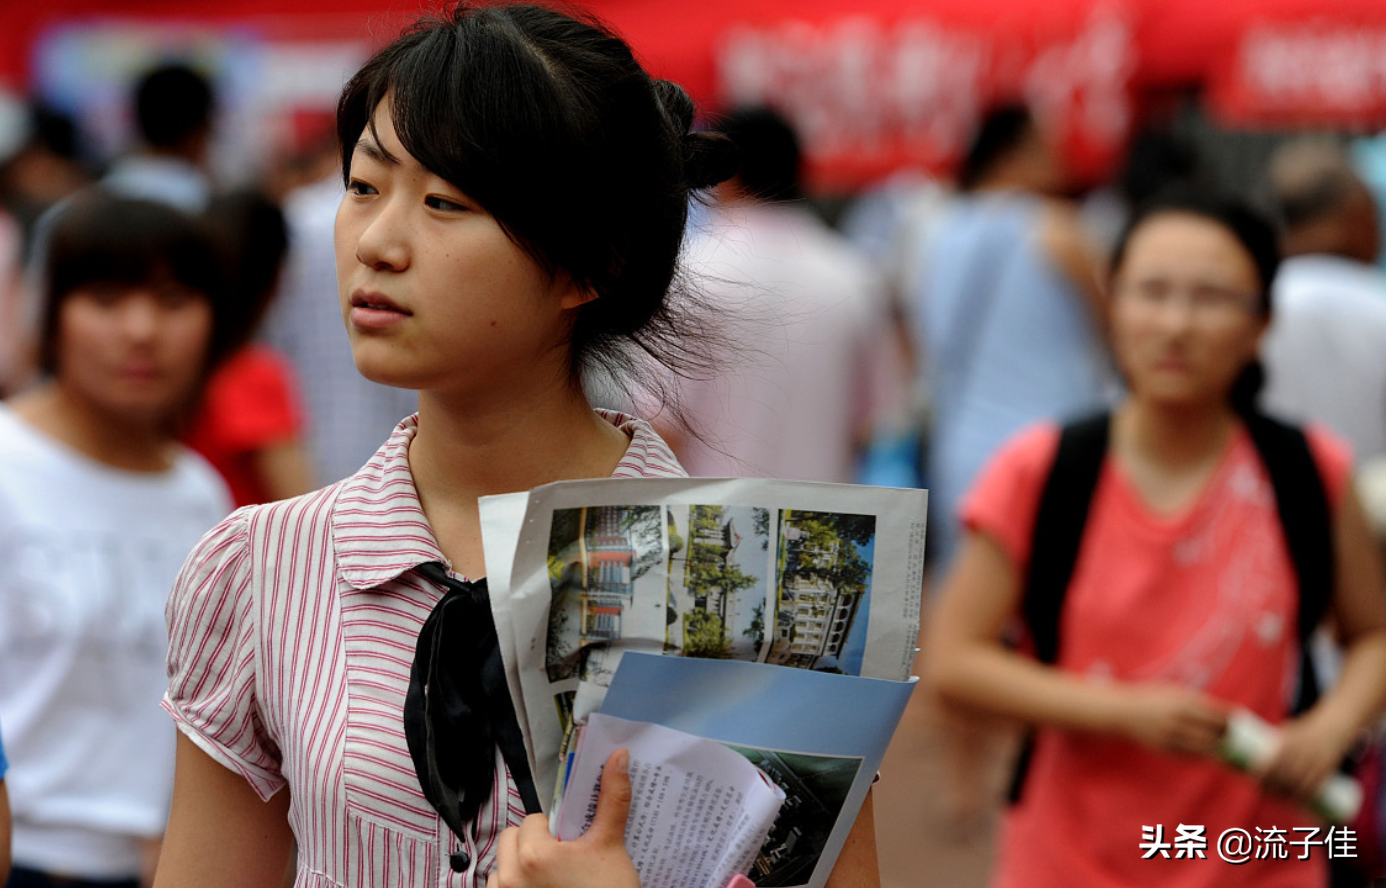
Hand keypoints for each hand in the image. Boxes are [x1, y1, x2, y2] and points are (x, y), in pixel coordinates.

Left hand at [487, 749, 639, 887]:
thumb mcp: (611, 847)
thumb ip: (612, 800)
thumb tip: (617, 757)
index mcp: (533, 854)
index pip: (533, 821)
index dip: (554, 829)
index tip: (571, 845)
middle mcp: (510, 878)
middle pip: (512, 841)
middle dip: (533, 846)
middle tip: (563, 862)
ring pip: (501, 869)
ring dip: (520, 870)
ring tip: (553, 882)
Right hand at [1116, 684, 1228, 755]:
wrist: (1123, 712)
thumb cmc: (1154, 698)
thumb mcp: (1176, 692)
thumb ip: (1200, 702)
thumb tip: (1228, 715)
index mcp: (1184, 702)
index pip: (1219, 714)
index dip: (1232, 719)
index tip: (1238, 721)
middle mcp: (1179, 720)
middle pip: (1216, 733)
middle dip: (1227, 735)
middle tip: (1232, 735)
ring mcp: (1172, 737)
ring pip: (1206, 748)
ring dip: (1217, 747)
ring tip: (1220, 744)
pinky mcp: (1167, 750)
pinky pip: (1192, 756)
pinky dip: (1202, 754)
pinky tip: (1203, 749)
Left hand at [1258, 713, 1354, 801]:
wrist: (1332, 727)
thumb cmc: (1303, 731)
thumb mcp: (1288, 733)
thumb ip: (1274, 745)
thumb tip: (1255, 758)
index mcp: (1291, 742)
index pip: (1274, 761)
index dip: (1264, 774)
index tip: (1255, 781)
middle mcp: (1303, 752)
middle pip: (1285, 775)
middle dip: (1273, 787)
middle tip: (1264, 792)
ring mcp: (1316, 761)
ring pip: (1300, 782)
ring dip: (1288, 794)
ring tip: (1277, 799)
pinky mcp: (1327, 769)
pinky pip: (1316, 784)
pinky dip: (1306, 795)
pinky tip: (1297, 801)